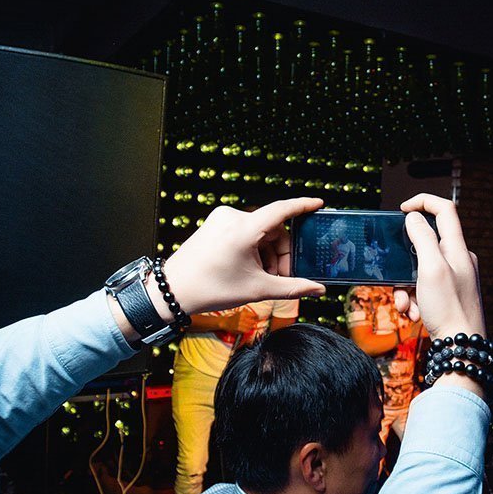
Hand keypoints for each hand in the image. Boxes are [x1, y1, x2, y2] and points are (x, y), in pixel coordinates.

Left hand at [161, 198, 325, 315]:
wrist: (173, 290)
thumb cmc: (210, 288)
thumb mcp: (256, 289)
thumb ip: (292, 288)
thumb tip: (317, 290)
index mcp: (243, 229)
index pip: (281, 210)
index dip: (303, 206)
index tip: (319, 203)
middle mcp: (232, 217)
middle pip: (272, 228)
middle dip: (280, 253)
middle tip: (280, 277)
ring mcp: (221, 218)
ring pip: (259, 232)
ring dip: (266, 253)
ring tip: (261, 277)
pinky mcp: (215, 223)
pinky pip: (245, 231)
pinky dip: (253, 248)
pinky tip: (248, 268)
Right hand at [233, 306, 262, 337]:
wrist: (226, 322)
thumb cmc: (233, 318)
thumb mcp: (239, 312)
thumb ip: (246, 312)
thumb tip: (255, 315)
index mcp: (242, 313)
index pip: (253, 315)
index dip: (256, 317)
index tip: (257, 318)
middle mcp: (242, 318)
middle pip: (253, 321)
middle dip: (254, 322)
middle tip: (254, 323)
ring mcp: (240, 323)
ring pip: (250, 326)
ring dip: (251, 326)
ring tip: (250, 326)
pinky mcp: (239, 328)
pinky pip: (247, 330)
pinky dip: (248, 330)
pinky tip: (247, 329)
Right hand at [392, 194, 483, 340]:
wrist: (462, 348)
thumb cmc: (449, 309)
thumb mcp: (431, 268)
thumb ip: (422, 238)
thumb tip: (413, 217)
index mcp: (458, 249)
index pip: (444, 210)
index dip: (422, 202)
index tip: (401, 210)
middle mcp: (458, 261)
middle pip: (424, 246)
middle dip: (403, 263)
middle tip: (395, 280)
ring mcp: (453, 280)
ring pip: (419, 271)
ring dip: (405, 288)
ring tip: (405, 307)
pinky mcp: (447, 297)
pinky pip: (423, 289)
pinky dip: (413, 300)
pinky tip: (413, 315)